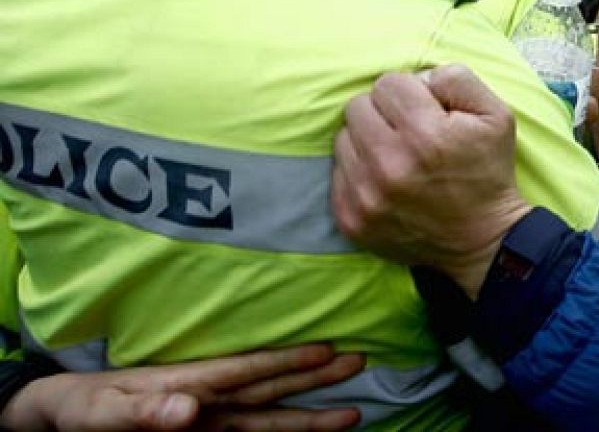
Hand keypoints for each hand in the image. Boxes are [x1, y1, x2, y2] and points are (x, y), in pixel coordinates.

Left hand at [0, 344, 363, 431]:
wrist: (62, 416)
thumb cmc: (81, 409)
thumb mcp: (101, 412)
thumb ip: (143, 411)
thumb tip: (189, 408)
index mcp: (189, 384)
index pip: (245, 372)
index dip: (285, 362)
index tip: (327, 351)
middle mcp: (209, 399)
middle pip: (269, 387)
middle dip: (314, 377)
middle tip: (360, 360)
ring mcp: (209, 419)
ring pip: (268, 412)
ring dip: (308, 409)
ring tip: (351, 406)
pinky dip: (282, 429)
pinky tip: (307, 427)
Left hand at [332, 66, 531, 297]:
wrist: (483, 241)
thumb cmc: (488, 172)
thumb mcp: (496, 115)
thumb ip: (457, 79)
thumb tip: (418, 77)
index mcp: (427, 135)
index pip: (388, 83)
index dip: (411, 93)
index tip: (427, 112)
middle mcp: (390, 165)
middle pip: (357, 107)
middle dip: (384, 113)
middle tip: (409, 132)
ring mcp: (366, 196)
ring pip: (343, 138)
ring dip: (368, 141)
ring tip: (397, 156)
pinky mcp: (351, 219)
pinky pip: (337, 173)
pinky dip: (359, 171)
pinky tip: (386, 181)